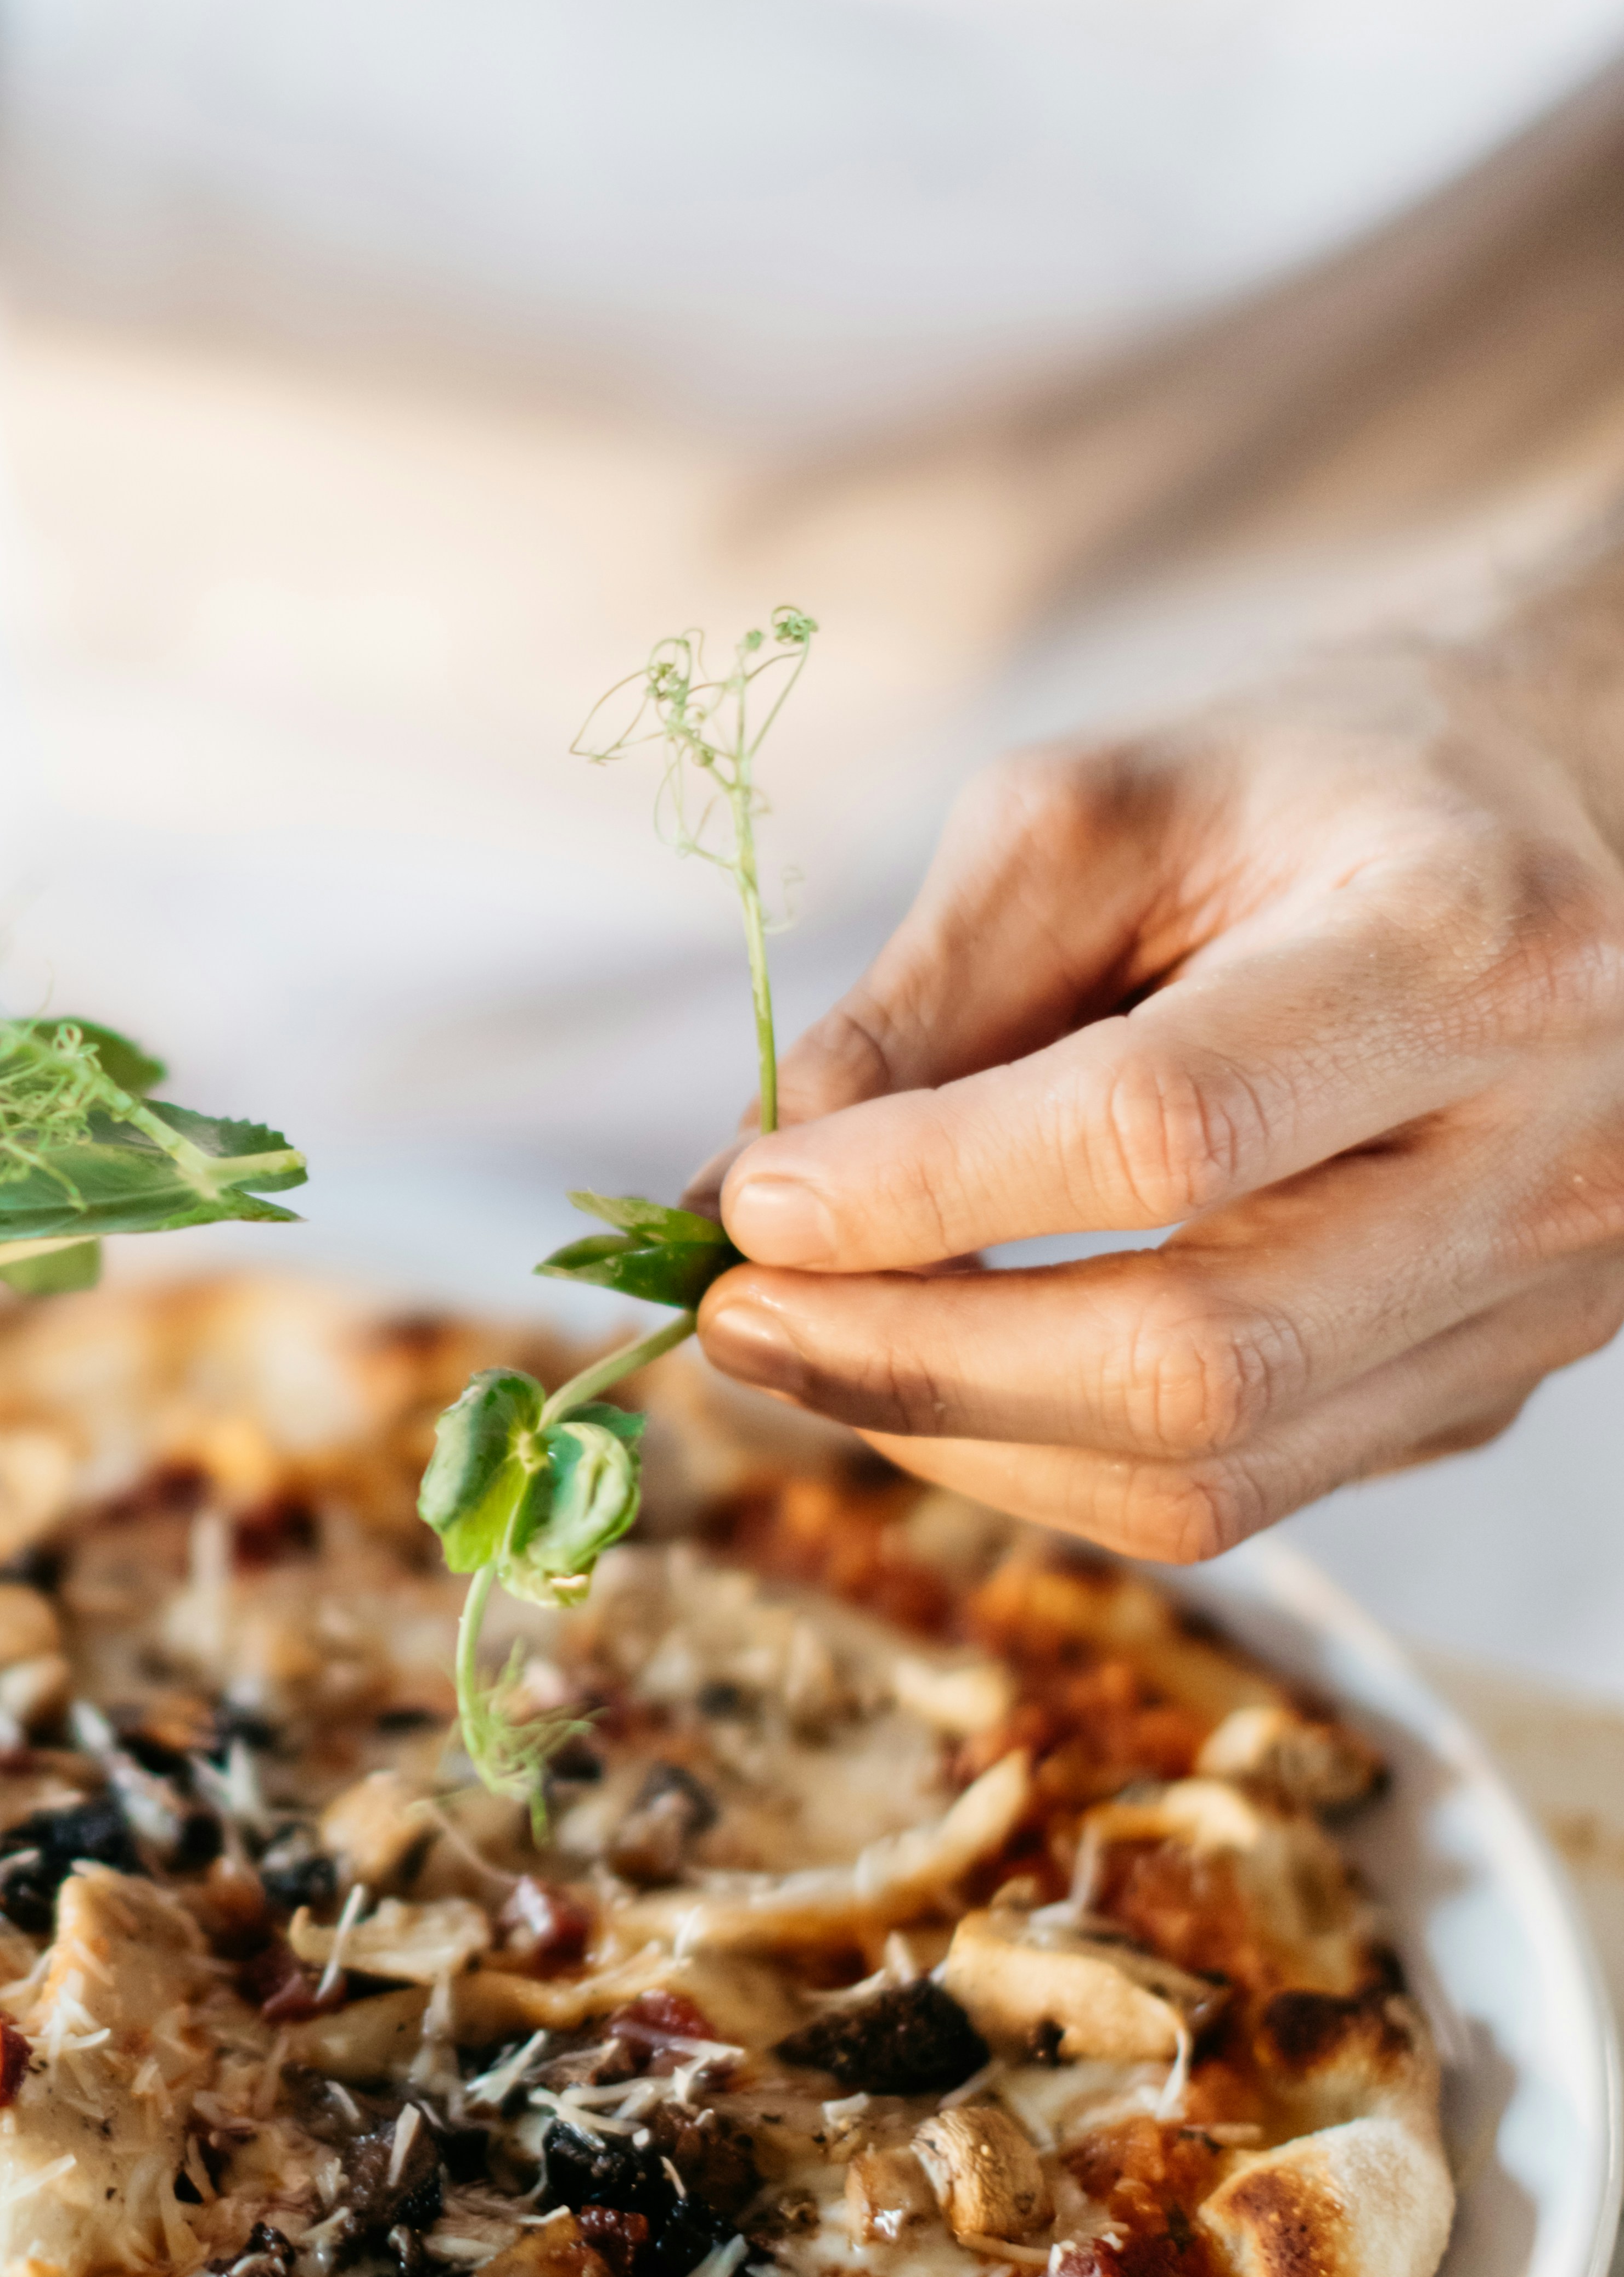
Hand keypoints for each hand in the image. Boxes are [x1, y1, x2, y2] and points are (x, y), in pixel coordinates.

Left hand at [697, 629, 1623, 1555]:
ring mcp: (1541, 1297)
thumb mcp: (1099, 812)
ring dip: (963, 1436)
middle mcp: (1549, 1151)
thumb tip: (746, 1188)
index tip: (750, 1202)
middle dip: (918, 1362)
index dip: (923, 1191)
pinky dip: (1053, 1451)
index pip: (1160, 1132)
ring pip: (1213, 1473)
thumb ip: (926, 997)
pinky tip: (949, 1365)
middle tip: (736, 1318)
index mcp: (1464, 946)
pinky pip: (1246, 1487)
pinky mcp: (1492, 1386)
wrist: (1567, 821)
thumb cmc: (1312, 789)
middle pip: (1197, 1360)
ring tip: (810, 1349)